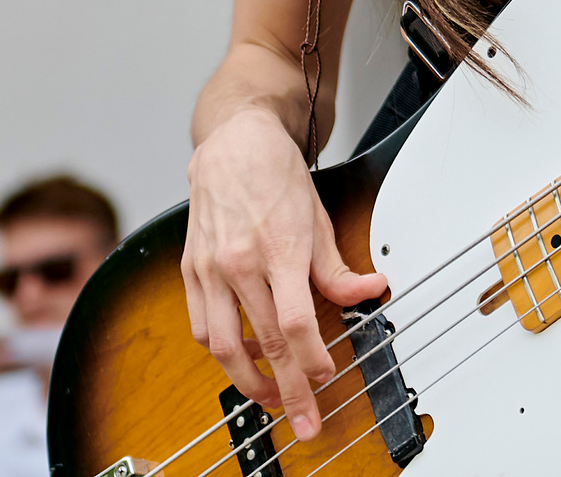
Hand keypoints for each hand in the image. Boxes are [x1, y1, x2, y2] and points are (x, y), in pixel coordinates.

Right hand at [182, 107, 387, 436]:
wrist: (235, 143)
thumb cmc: (278, 176)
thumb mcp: (319, 218)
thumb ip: (338, 268)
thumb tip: (370, 292)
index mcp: (278, 249)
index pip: (294, 322)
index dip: (311, 358)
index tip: (327, 377)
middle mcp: (239, 261)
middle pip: (264, 342)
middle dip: (286, 389)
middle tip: (304, 418)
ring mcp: (210, 267)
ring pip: (222, 345)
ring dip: (248, 380)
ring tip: (271, 395)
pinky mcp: (191, 270)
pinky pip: (200, 325)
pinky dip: (219, 350)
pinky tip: (241, 356)